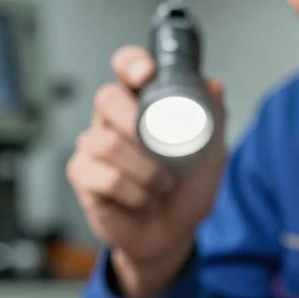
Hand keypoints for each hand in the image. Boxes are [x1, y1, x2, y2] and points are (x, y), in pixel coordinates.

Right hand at [66, 45, 226, 297]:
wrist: (173, 234)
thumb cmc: (186, 189)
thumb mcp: (209, 153)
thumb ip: (213, 119)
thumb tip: (215, 86)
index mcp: (140, 103)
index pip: (125, 66)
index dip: (131, 63)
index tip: (146, 74)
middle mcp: (111, 119)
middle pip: (107, 98)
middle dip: (135, 120)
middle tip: (161, 145)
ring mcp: (93, 146)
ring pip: (107, 142)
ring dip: (145, 169)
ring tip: (162, 186)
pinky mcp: (83, 176)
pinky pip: (106, 177)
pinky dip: (133, 192)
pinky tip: (143, 200)